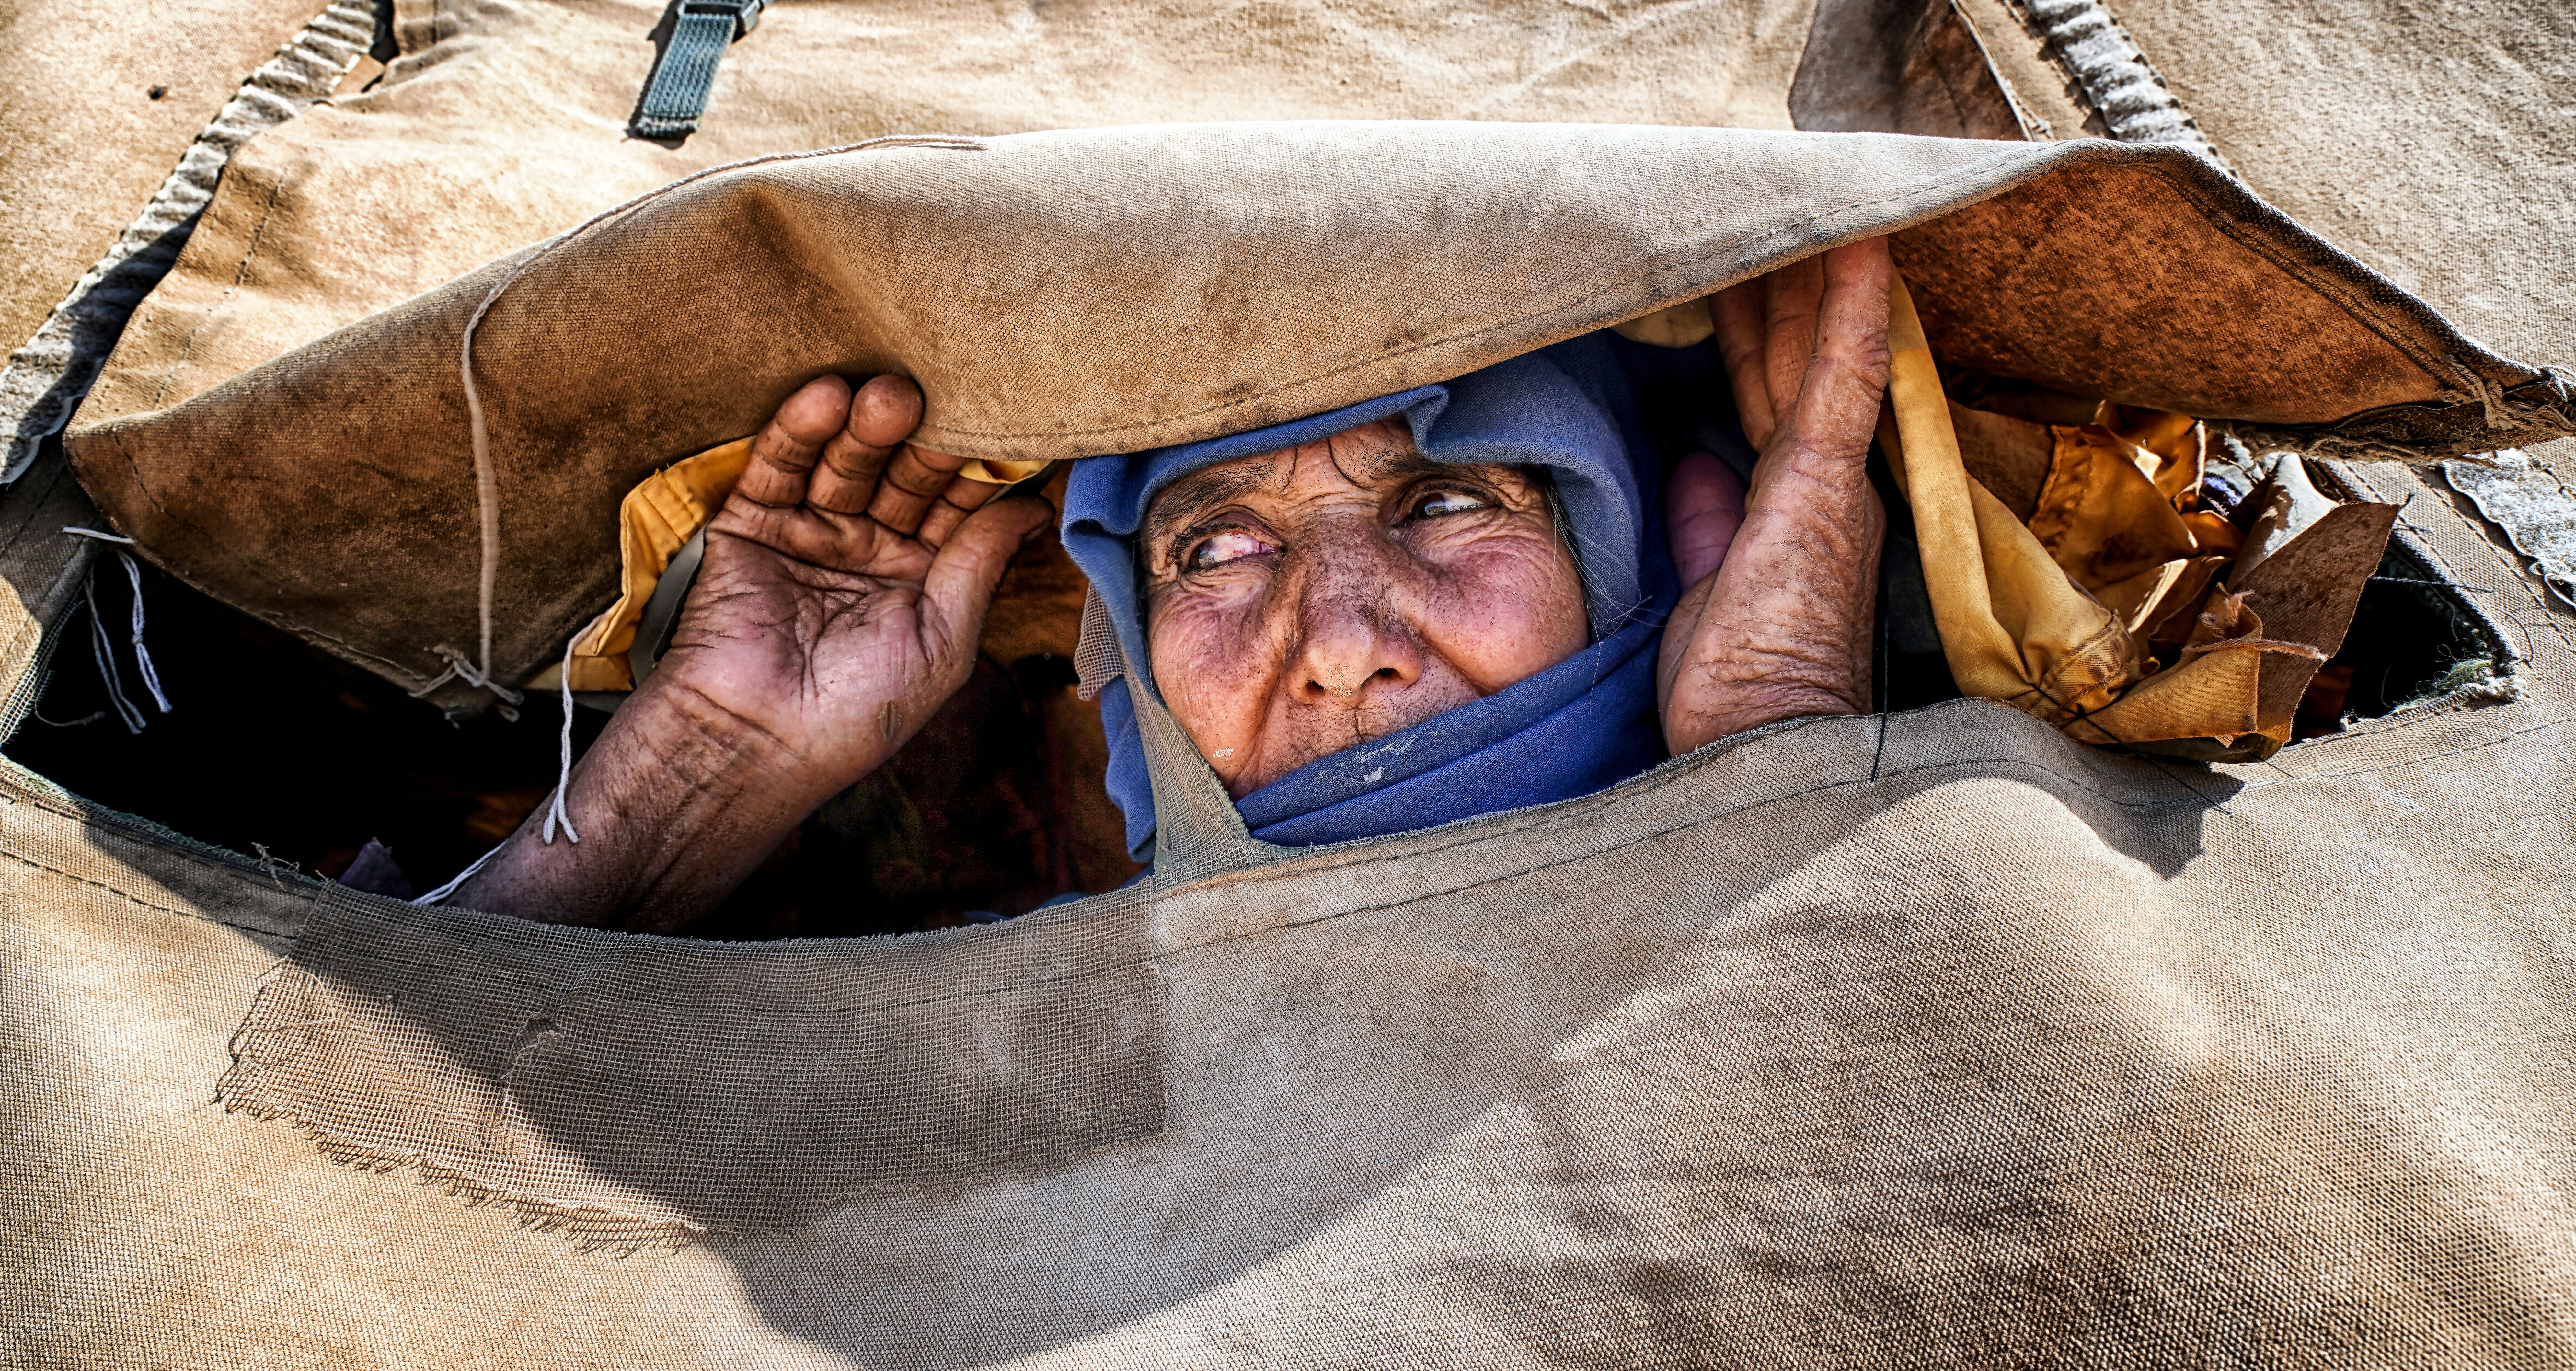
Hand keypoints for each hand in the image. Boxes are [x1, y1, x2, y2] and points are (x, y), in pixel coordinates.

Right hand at [668, 374, 1047, 785]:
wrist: (755, 743)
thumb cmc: (859, 713)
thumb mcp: (942, 641)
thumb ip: (979, 566)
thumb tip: (1034, 507)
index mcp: (921, 578)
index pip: (957, 506)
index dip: (977, 469)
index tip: (1006, 424)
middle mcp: (868, 547)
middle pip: (903, 475)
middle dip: (922, 441)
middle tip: (942, 399)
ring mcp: (809, 531)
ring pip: (845, 462)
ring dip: (866, 427)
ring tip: (888, 395)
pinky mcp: (751, 522)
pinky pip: (779, 465)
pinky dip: (799, 430)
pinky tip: (826, 399)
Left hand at [1657, 238, 1890, 752]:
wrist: (1761, 755)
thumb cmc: (1734, 692)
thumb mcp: (1703, 592)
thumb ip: (1705, 523)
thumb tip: (1693, 466)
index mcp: (1789, 509)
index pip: (1767, 395)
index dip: (1754, 330)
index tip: (1740, 270)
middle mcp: (1819, 485)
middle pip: (1790, 358)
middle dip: (1776, 282)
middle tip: (1759, 205)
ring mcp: (1828, 483)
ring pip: (1815, 349)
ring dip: (1806, 271)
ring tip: (1797, 195)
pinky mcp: (1822, 490)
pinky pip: (1844, 378)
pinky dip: (1851, 311)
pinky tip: (1858, 246)